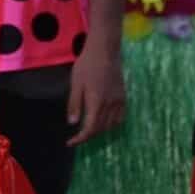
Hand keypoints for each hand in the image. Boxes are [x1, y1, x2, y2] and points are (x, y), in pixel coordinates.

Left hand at [67, 27, 126, 145]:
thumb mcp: (75, 84)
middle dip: (88, 136)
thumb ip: (75, 104)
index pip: (90, 129)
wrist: (105, 51)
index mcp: (97, 102)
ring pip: (111, 125)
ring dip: (100, 131)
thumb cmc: (87, 65)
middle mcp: (110, 105)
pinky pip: (120, 117)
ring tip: (88, 130)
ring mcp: (119, 101)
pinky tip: (104, 122)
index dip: (80, 139)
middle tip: (76, 136)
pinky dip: (112, 124)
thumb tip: (73, 123)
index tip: (70, 142)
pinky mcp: (123, 96)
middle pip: (100, 129)